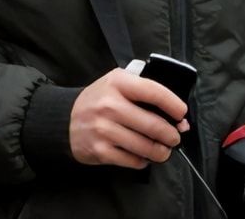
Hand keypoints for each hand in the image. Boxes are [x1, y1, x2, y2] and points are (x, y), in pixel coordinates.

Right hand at [69, 68, 190, 168]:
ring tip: (161, 149)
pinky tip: (140, 155)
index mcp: (116, 83)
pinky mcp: (100, 150)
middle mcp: (109, 105)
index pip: (154, 92)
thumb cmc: (99, 100)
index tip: (181, 115)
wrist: (63, 118)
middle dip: (172, 135)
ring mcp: (103, 129)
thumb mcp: (117, 84)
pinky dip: (143, 161)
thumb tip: (178, 117)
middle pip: (155, 126)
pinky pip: (134, 161)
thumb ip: (145, 91)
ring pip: (148, 147)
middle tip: (173, 137)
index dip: (174, 105)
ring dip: (161, 151)